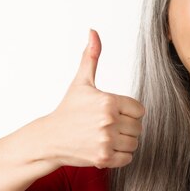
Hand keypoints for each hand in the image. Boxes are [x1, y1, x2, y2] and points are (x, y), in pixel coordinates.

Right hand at [43, 29, 144, 168]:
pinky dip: (121, 155)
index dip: (129, 112)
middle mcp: (109, 121)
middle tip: (108, 126)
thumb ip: (91, 57)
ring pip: (135, 143)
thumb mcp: (81, 82)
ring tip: (107, 137)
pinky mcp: (104, 158)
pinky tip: (105, 148)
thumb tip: (93, 31)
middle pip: (139, 127)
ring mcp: (106, 141)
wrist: (49, 138)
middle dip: (127, 127)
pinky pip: (128, 158)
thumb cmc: (68, 110)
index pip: (139, 109)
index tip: (113, 112)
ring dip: (125, 142)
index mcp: (108, 101)